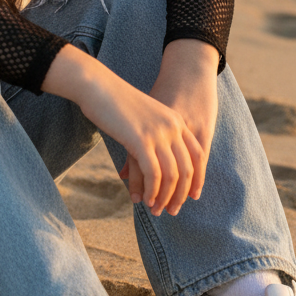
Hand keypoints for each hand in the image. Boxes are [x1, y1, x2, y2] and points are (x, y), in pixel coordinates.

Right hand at [42, 45, 205, 216]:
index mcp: (175, 120)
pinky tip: (144, 199)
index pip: (198, 155)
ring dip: (163, 197)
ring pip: (172, 176)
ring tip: (155, 209)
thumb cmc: (114, 101)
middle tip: (170, 210)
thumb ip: (154, 132)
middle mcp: (172, 127)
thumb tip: (152, 155)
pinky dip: (151, 191)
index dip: (196, 179)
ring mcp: (158, 133)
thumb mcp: (143, 115)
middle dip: (179, 194)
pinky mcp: (141, 140)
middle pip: (187, 169)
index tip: (189, 197)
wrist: (98, 86)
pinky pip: (154, 175)